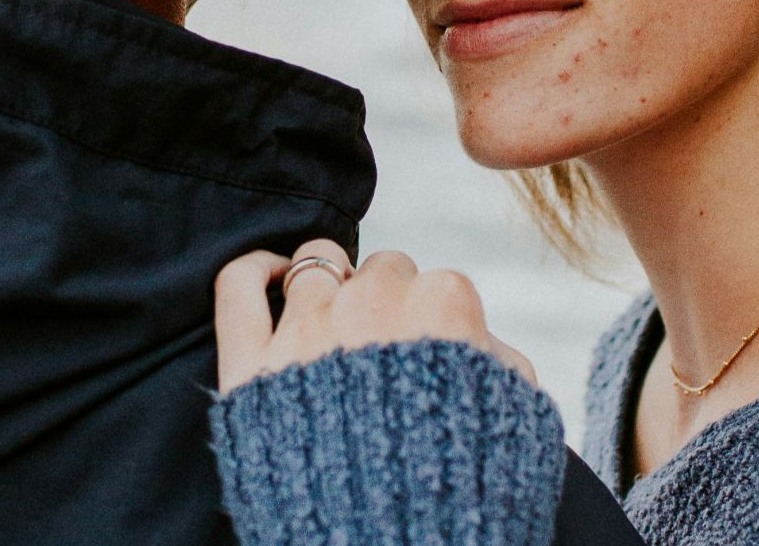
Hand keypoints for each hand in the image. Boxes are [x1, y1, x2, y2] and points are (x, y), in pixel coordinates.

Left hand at [213, 238, 537, 392]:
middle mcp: (372, 303)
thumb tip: (481, 341)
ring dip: (328, 285)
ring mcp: (306, 329)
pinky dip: (254, 270)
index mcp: (443, 306)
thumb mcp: (521, 423)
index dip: (434, 321)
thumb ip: (503, 364)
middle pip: (379, 271)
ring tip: (333, 318)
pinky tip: (272, 276)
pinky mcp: (251, 364)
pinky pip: (237, 283)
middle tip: (386, 351)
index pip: (437, 285)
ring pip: (314, 264)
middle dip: (386, 302)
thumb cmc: (464, 493)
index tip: (431, 354)